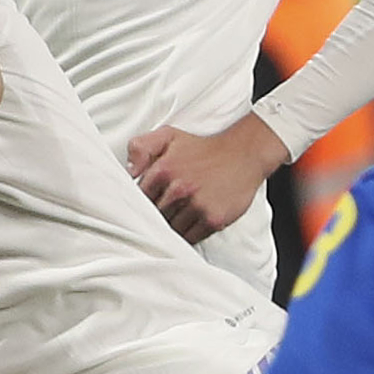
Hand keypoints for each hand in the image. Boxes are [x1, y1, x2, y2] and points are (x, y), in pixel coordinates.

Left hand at [127, 115, 287, 242]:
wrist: (244, 154)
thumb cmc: (204, 148)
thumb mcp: (169, 136)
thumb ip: (141, 147)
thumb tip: (129, 172)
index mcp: (164, 169)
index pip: (140, 198)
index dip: (143, 202)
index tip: (150, 202)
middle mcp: (179, 189)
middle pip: (155, 216)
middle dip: (158, 215)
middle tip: (166, 210)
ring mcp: (197, 206)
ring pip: (171, 229)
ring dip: (173, 226)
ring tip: (179, 217)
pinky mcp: (213, 220)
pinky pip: (190, 238)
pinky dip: (188, 235)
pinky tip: (191, 224)